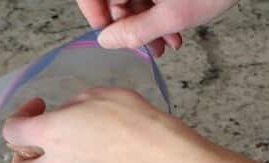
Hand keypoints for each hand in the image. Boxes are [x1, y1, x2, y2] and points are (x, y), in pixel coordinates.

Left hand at [2, 88, 187, 162]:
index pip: (11, 132)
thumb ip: (70, 107)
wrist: (155, 151)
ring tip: (69, 157)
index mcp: (49, 132)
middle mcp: (55, 162)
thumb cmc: (128, 115)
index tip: (38, 107)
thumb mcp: (94, 95)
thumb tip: (65, 117)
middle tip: (36, 149)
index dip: (18, 117)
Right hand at [77, 0, 236, 54]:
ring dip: (148, 22)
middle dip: (131, 25)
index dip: (95, 16)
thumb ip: (135, 31)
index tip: (107, 36)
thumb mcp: (172, 15)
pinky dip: (160, 10)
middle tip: (147, 46)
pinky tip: (174, 27)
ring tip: (166, 42)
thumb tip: (108, 40)